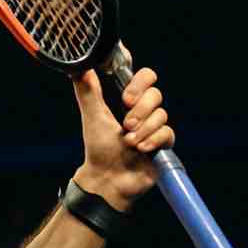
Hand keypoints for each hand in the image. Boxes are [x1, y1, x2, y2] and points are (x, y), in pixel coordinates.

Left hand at [70, 50, 174, 210]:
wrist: (107, 179)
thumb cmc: (98, 148)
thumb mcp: (92, 117)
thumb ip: (88, 92)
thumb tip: (79, 68)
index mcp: (129, 101)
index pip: (145, 77)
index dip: (140, 83)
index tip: (126, 97)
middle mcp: (144, 111)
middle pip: (155, 94)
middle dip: (140, 110)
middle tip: (126, 125)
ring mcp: (155, 126)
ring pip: (161, 115)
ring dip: (142, 130)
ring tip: (128, 143)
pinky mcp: (163, 143)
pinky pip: (167, 133)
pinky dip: (152, 141)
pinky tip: (141, 150)